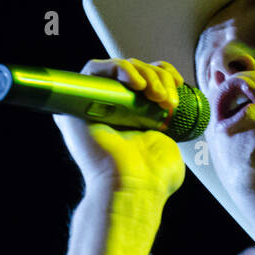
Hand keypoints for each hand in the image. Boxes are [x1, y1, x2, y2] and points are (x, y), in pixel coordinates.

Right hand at [52, 57, 185, 202]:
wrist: (134, 187)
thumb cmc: (153, 177)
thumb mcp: (169, 144)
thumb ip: (167, 126)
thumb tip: (178, 114)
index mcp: (131, 118)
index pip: (144, 79)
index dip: (162, 73)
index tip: (179, 83)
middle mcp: (109, 111)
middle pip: (134, 71)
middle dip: (157, 76)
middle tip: (168, 99)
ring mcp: (91, 106)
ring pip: (117, 68)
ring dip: (143, 73)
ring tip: (156, 96)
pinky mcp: (76, 103)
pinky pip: (93, 69)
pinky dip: (118, 69)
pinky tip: (137, 85)